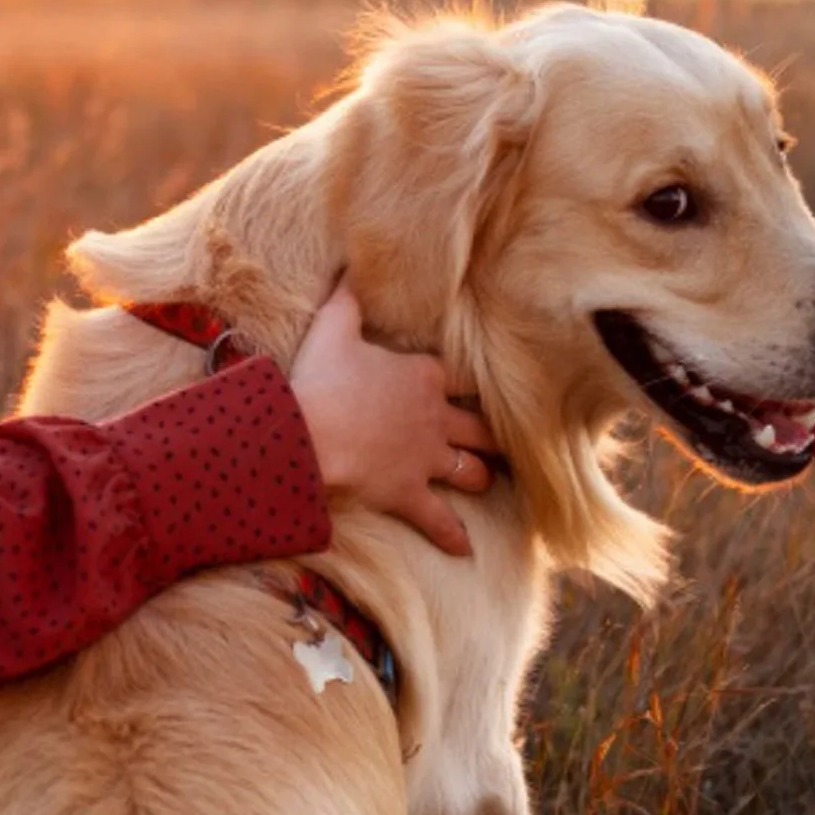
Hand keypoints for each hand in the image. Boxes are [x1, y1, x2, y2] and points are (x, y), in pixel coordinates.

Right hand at [288, 276, 498, 556]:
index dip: (470, 382)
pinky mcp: (408, 494)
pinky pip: (438, 520)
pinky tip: (465, 549)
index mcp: (422, 376)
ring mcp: (425, 459)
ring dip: (479, 475)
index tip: (482, 384)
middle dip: (494, 432)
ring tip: (487, 481)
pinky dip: (451, 536)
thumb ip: (347, 297)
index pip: (460, 377)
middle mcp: (434, 418)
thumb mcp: (333, 328)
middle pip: (479, 426)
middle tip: (507, 438)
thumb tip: (351, 264)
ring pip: (469, 470)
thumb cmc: (320, 378)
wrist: (307, 433)